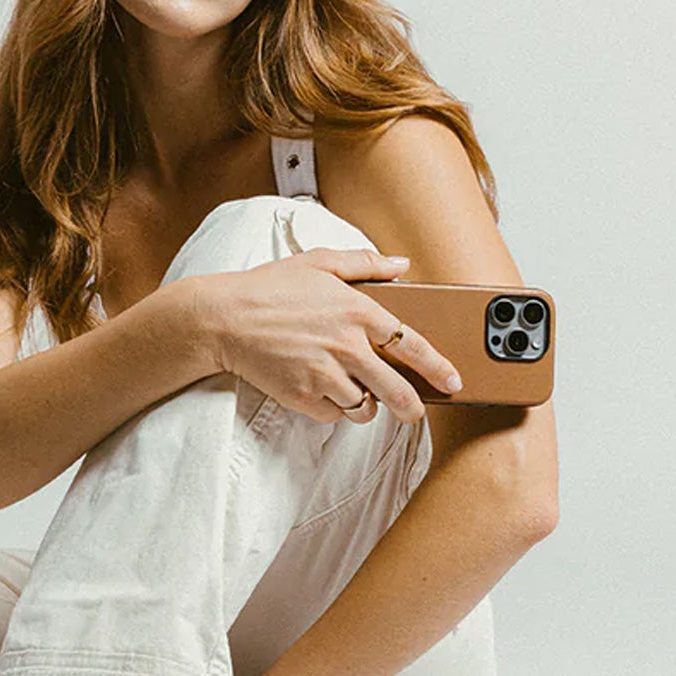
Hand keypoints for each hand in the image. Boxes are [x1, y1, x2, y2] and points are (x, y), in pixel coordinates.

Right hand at [194, 248, 463, 425]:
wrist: (222, 319)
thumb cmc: (268, 287)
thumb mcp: (318, 261)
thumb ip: (365, 262)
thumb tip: (402, 264)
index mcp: (357, 310)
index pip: (411, 343)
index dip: (438, 365)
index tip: (453, 379)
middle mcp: (346, 345)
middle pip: (397, 388)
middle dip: (411, 405)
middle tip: (414, 410)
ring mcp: (325, 373)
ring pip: (364, 406)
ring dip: (365, 405)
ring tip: (356, 393)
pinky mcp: (303, 395)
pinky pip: (333, 414)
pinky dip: (333, 409)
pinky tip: (323, 392)